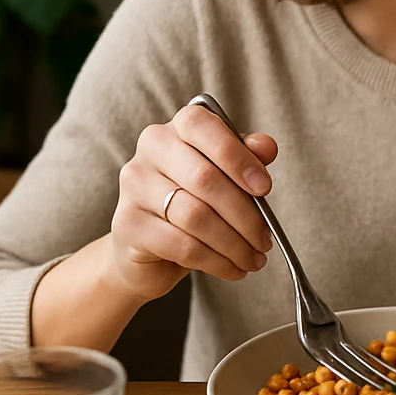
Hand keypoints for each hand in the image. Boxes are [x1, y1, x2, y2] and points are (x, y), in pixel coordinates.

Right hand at [109, 102, 279, 301]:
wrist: (145, 248)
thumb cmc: (190, 202)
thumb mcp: (222, 176)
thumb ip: (244, 156)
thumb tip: (266, 147)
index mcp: (174, 129)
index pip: (201, 126)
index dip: (237, 157)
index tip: (264, 187)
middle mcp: (150, 151)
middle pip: (205, 179)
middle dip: (245, 214)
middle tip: (265, 238)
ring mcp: (134, 187)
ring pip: (196, 216)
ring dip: (234, 244)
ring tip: (254, 258)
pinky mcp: (129, 225)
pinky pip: (182, 246)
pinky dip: (216, 261)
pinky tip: (232, 268)